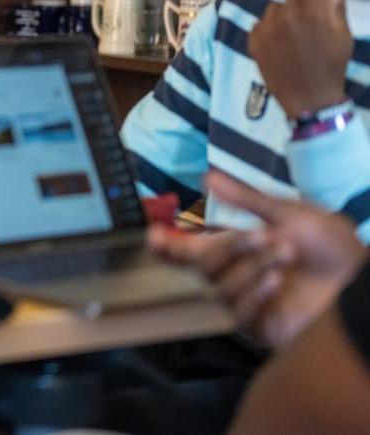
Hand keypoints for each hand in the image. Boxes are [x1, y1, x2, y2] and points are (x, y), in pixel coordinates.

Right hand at [149, 171, 365, 347]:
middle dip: (229, 248)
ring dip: (250, 267)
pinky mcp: (260, 326)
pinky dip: (255, 292)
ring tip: (284, 255)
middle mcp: (235, 275)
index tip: (154, 234)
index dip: (167, 244)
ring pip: (220, 287)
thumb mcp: (287, 213)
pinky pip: (239, 311)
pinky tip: (276, 280)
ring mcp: (246, 302)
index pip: (189, 248)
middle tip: (262, 237)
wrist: (360, 280)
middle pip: (201, 266)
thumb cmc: (329, 245)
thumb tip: (208, 177)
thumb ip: (244, 198)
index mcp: (236, 247)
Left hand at [249, 0, 353, 116]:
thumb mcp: (342, 35)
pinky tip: (279, 43)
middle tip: (310, 22)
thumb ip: (337, 6)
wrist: (309, 97)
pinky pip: (260, 22)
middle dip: (304, 3)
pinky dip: (269, 29)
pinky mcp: (254, 40)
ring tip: (293, 34)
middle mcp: (288, 16)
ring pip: (275, 6)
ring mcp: (267, 28)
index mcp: (314, 13)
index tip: (323, 0)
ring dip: (285, 14)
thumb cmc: (331, 65)